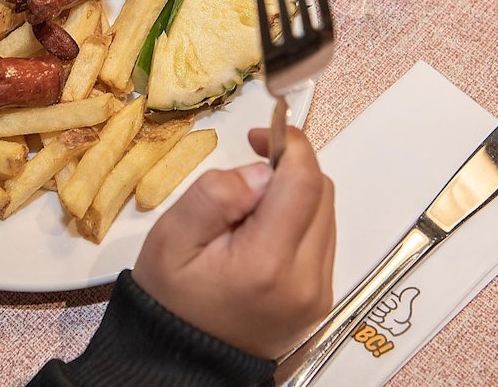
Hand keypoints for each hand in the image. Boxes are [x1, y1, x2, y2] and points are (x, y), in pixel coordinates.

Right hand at [133, 126, 335, 358]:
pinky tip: (262, 233)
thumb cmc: (172, 298)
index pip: (305, 182)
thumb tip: (262, 171)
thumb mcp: (172, 238)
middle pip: (322, 194)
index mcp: (268, 263)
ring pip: (326, 214)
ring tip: (249, 210)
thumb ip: (216, 195)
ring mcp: (317, 294)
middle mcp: (306, 281)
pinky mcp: (319, 300)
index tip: (260, 135)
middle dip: (289, 169)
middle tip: (248, 170)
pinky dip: (298, 222)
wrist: (181, 362)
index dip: (289, 145)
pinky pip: (321, 240)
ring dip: (295, 195)